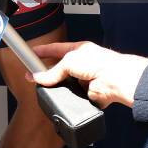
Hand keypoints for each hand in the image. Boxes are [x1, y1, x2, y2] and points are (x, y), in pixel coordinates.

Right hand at [28, 41, 147, 108]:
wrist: (115, 79)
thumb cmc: (98, 62)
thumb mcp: (69, 61)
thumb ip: (53, 71)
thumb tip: (39, 77)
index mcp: (78, 50)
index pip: (57, 49)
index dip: (44, 51)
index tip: (32, 53)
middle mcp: (81, 64)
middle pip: (59, 68)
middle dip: (47, 73)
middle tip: (32, 76)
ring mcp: (84, 79)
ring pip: (65, 84)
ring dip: (57, 87)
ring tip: (44, 88)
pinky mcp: (87, 95)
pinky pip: (72, 97)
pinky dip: (66, 98)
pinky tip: (60, 98)